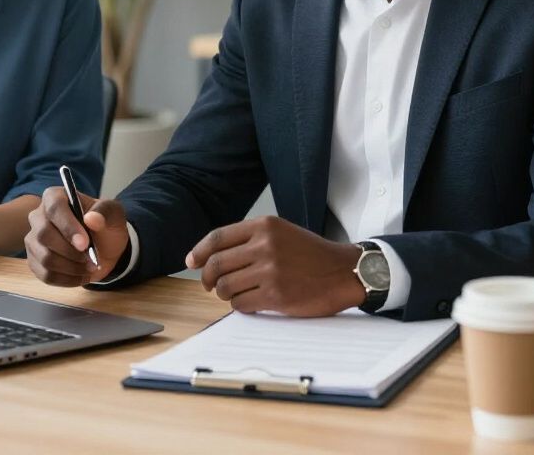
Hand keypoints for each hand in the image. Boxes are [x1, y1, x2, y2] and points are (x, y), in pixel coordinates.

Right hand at [24, 186, 129, 285]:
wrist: (105, 247)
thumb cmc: (105, 224)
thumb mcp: (113, 214)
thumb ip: (105, 212)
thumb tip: (91, 219)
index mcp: (55, 197)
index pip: (54, 208)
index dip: (68, 226)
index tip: (85, 243)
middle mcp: (38, 216)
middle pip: (44, 234)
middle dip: (70, 251)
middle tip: (92, 259)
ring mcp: (34, 240)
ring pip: (45, 258)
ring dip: (72, 267)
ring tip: (90, 267)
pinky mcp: (35, 261)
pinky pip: (46, 275)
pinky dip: (67, 279)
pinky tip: (82, 276)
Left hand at [185, 216, 365, 315]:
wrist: (342, 271)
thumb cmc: (310, 254)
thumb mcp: (280, 233)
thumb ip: (250, 240)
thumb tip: (211, 257)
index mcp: (264, 226)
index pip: (218, 238)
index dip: (199, 252)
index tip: (191, 262)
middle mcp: (265, 245)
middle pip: (216, 264)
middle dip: (207, 277)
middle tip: (209, 284)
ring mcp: (270, 270)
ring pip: (226, 286)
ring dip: (224, 293)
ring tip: (234, 293)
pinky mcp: (276, 295)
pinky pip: (241, 304)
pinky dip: (240, 306)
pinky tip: (250, 302)